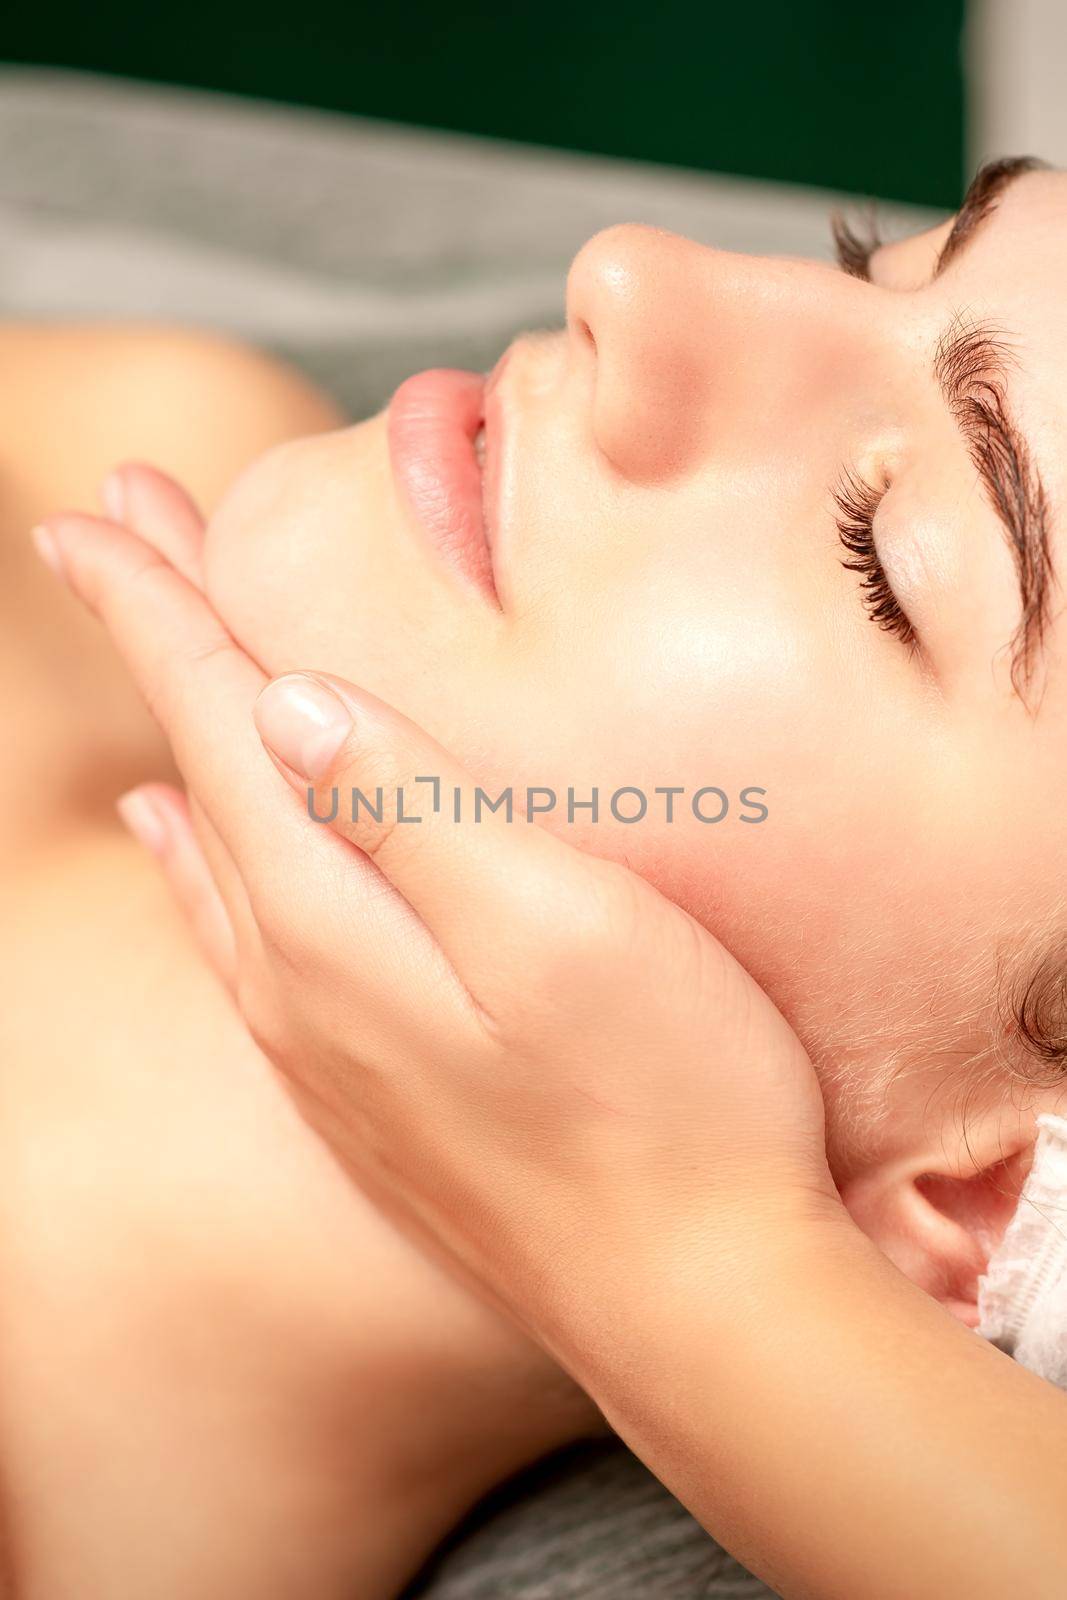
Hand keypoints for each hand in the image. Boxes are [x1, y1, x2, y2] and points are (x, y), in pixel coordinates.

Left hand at [36, 466, 840, 1343]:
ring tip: (153, 646)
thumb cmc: (666, 1097)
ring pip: (213, 843)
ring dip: (177, 731)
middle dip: (156, 637)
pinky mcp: (367, 1086)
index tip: (94, 513)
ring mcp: (324, 1043)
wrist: (696, 1303)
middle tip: (104, 533)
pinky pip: (239, 932)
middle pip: (199, 768)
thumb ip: (408, 809)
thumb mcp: (553, 924)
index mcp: (334, 916)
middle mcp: (296, 980)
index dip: (159, 605)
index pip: (220, 719)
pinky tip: (185, 838)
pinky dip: (198, 855)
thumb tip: (279, 703)